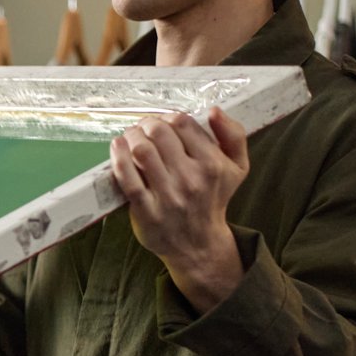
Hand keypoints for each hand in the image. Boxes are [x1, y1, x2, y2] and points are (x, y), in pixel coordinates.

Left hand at [109, 107, 249, 311]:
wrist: (198, 244)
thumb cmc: (213, 199)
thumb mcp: (237, 167)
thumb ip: (234, 135)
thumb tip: (215, 110)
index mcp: (213, 164)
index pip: (183, 123)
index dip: (167, 117)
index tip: (162, 122)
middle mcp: (191, 179)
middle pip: (159, 133)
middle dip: (146, 124)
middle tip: (143, 129)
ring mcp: (167, 196)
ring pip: (141, 150)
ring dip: (131, 137)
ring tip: (131, 138)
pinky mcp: (146, 210)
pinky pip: (126, 177)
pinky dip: (118, 157)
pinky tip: (118, 147)